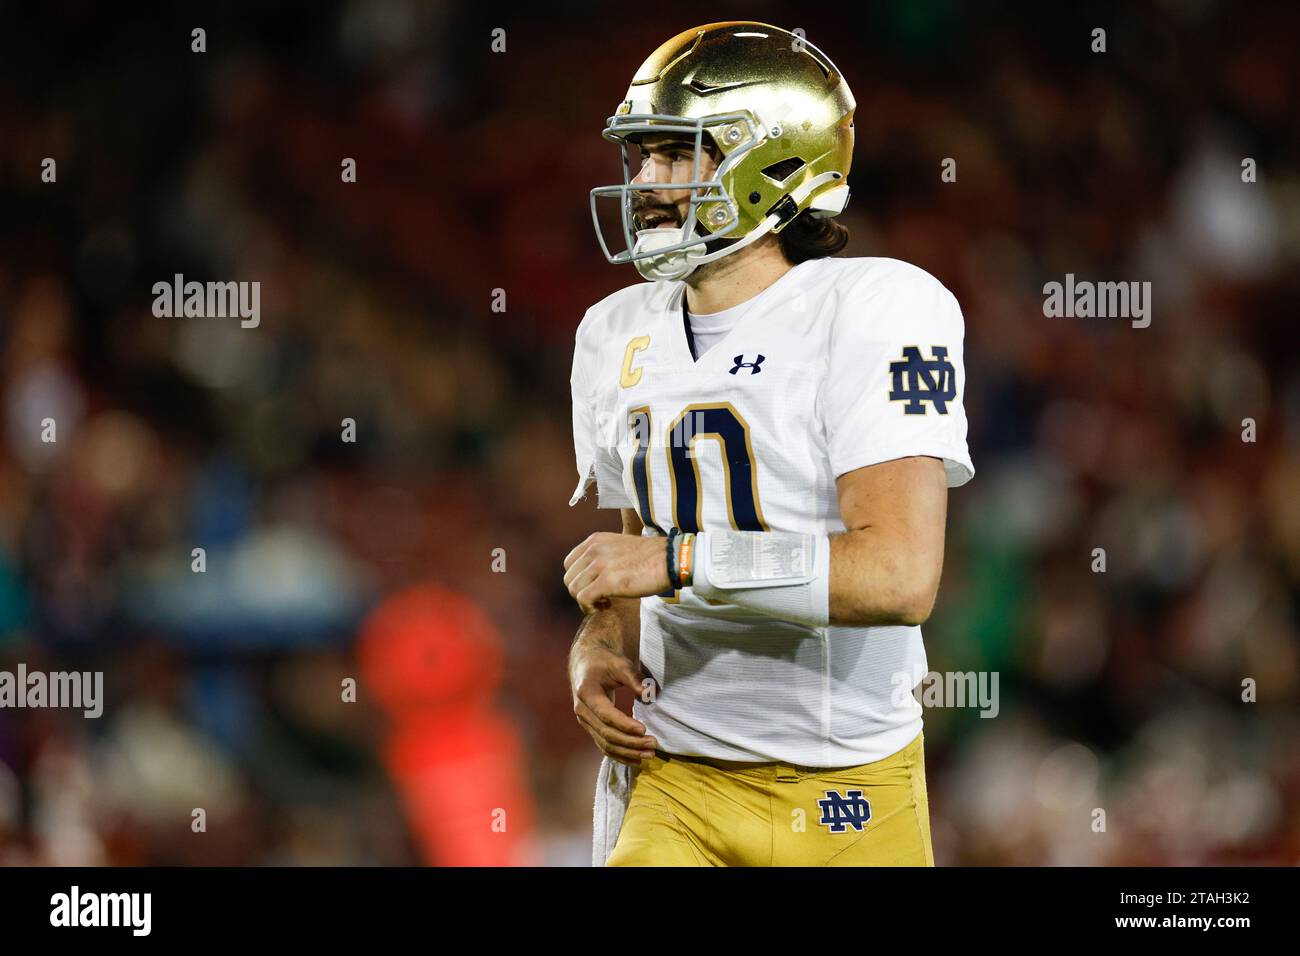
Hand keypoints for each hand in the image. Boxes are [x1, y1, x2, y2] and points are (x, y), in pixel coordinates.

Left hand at [563, 532, 670, 613]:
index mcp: (595, 540)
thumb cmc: (650, 557)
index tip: (593, 586)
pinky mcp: (606, 582)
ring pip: (574, 590)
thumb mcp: (619, 547)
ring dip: (586, 601)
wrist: (669, 560)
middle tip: (599, 598)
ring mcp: (599, 565)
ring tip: (604, 603)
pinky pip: (583, 599)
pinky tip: (605, 607)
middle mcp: (593, 550)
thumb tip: (592, 576)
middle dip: (581, 592)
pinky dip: (589, 608)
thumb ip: (603, 555)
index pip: (569, 563)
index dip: (578, 579)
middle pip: (569, 578)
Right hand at [569, 641, 657, 766]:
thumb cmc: (604, 661)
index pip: (606, 715)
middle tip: (653, 744)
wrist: (586, 662)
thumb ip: (634, 677)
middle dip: (630, 743)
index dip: (625, 725)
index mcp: (587, 692)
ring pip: (605, 744)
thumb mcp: (619, 663)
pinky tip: (636, 760)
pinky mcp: (591, 727)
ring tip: (649, 755)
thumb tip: (649, 693)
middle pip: (606, 733)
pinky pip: (604, 746)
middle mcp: (582, 710)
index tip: (644, 730)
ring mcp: (585, 721)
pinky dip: (620, 755)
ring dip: (627, 752)